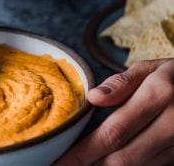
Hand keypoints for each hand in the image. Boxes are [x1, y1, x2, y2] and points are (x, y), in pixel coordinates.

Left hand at [55, 58, 173, 165]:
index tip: (60, 159)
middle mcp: (173, 123)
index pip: (113, 131)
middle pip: (124, 158)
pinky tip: (108, 164)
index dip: (84, 151)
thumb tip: (93, 98)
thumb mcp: (150, 67)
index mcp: (159, 95)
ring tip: (83, 165)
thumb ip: (121, 83)